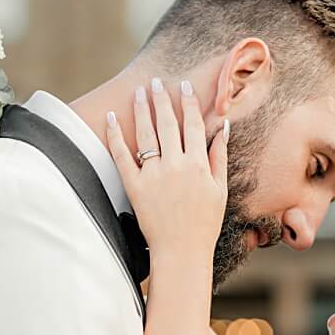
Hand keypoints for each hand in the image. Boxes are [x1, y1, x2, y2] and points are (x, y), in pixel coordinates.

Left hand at [107, 78, 227, 268]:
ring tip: (139, 92)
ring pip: (146, 133)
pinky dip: (115, 135)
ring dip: (142, 108)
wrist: (182, 252)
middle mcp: (175, 165)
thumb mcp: (219, 190)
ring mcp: (154, 175)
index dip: (188, 102)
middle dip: (162, 98)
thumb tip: (224, 128)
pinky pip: (122, 156)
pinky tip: (111, 118)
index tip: (184, 86)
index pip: (192, 124)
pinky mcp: (135, 187)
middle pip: (167, 123)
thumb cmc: (204, 224)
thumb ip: (219, 157)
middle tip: (155, 81)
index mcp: (197, 164)